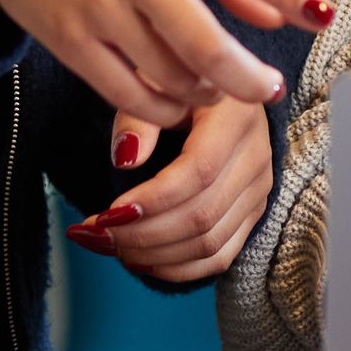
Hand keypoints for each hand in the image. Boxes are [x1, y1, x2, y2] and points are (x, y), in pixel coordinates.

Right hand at [0, 0, 333, 128]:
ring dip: (204, 92)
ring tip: (211, 86)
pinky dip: (163, 109)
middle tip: (266, 89)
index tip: (324, 16)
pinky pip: (129, 95)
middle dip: (247, 79)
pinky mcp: (67, 40)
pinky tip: (173, 101)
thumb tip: (279, 17)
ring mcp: (98, 6)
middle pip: (206, 44)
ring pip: (171, 77)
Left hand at [66, 98, 275, 285]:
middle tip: (92, 235)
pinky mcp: (253, 212)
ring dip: (153, 255)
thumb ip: (138, 117)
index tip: (104, 214)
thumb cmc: (178, 83)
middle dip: (141, 234)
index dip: (152, 200)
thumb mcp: (154, 81)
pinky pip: (221, 256)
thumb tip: (126, 160)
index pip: (199, 171)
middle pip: (202, 215)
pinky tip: (140, 260)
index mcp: (236, 114)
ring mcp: (259, 188)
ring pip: (210, 243)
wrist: (220, 87)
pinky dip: (177, 269)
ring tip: (109, 247)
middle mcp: (257, 155)